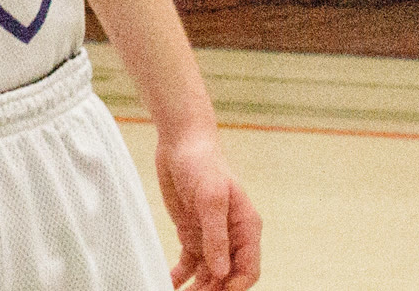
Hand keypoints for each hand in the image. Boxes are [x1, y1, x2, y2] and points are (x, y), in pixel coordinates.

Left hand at [157, 124, 260, 290]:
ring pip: (208, 273)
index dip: (236, 286)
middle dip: (214, 290)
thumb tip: (222, 272)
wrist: (180, 143)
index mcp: (246, 228)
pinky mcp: (191, 232)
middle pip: (227, 275)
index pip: (248, 269)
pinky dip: (181, 275)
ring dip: (198, 287)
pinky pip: (189, 262)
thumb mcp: (211, 198)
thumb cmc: (203, 163)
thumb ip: (216, 236)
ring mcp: (210, 236)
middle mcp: (231, 236)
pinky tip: (170, 283)